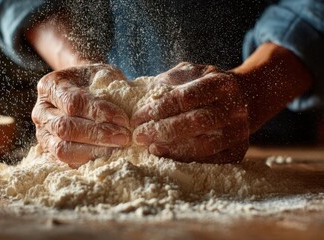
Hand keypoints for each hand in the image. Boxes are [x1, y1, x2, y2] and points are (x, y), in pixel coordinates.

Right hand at [32, 64, 130, 167]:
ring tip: (117, 148)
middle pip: (65, 128)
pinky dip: (88, 161)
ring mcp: (42, 133)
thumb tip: (125, 116)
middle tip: (124, 137)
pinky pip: (66, 162)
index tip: (123, 119)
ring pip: (62, 149)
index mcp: (50, 86)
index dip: (98, 113)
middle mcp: (41, 111)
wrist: (86, 90)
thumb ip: (112, 89)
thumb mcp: (104, 75)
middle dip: (97, 135)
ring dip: (93, 151)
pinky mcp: (49, 152)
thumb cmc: (97, 82)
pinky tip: (108, 156)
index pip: (72, 103)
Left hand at [131, 62, 248, 163]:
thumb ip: (172, 79)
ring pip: (203, 145)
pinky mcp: (237, 151)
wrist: (245, 98)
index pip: (186, 98)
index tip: (137, 117)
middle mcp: (234, 108)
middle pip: (196, 122)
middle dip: (162, 130)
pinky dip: (183, 158)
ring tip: (150, 146)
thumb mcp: (193, 72)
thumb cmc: (208, 85)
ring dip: (172, 148)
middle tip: (139, 135)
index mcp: (221, 84)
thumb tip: (149, 94)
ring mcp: (238, 131)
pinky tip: (164, 153)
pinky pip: (208, 159)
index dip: (159, 109)